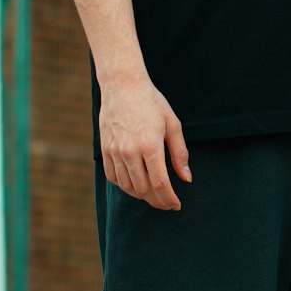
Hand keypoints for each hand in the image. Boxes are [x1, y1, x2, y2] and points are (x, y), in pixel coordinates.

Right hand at [98, 72, 191, 209]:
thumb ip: (180, 153)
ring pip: (128, 186)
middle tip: (167, 204)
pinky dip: (125, 187)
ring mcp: (115, 151)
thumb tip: (186, 179)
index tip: (176, 205)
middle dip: (158, 201)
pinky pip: (113, 177)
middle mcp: (130, 151)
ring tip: (153, 196)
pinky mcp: (105, 150)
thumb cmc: (151, 102)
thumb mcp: (172, 124)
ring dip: (142, 196)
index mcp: (150, 145)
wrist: (122, 86)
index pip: (160, 183)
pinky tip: (136, 186)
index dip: (169, 199)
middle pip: (144, 189)